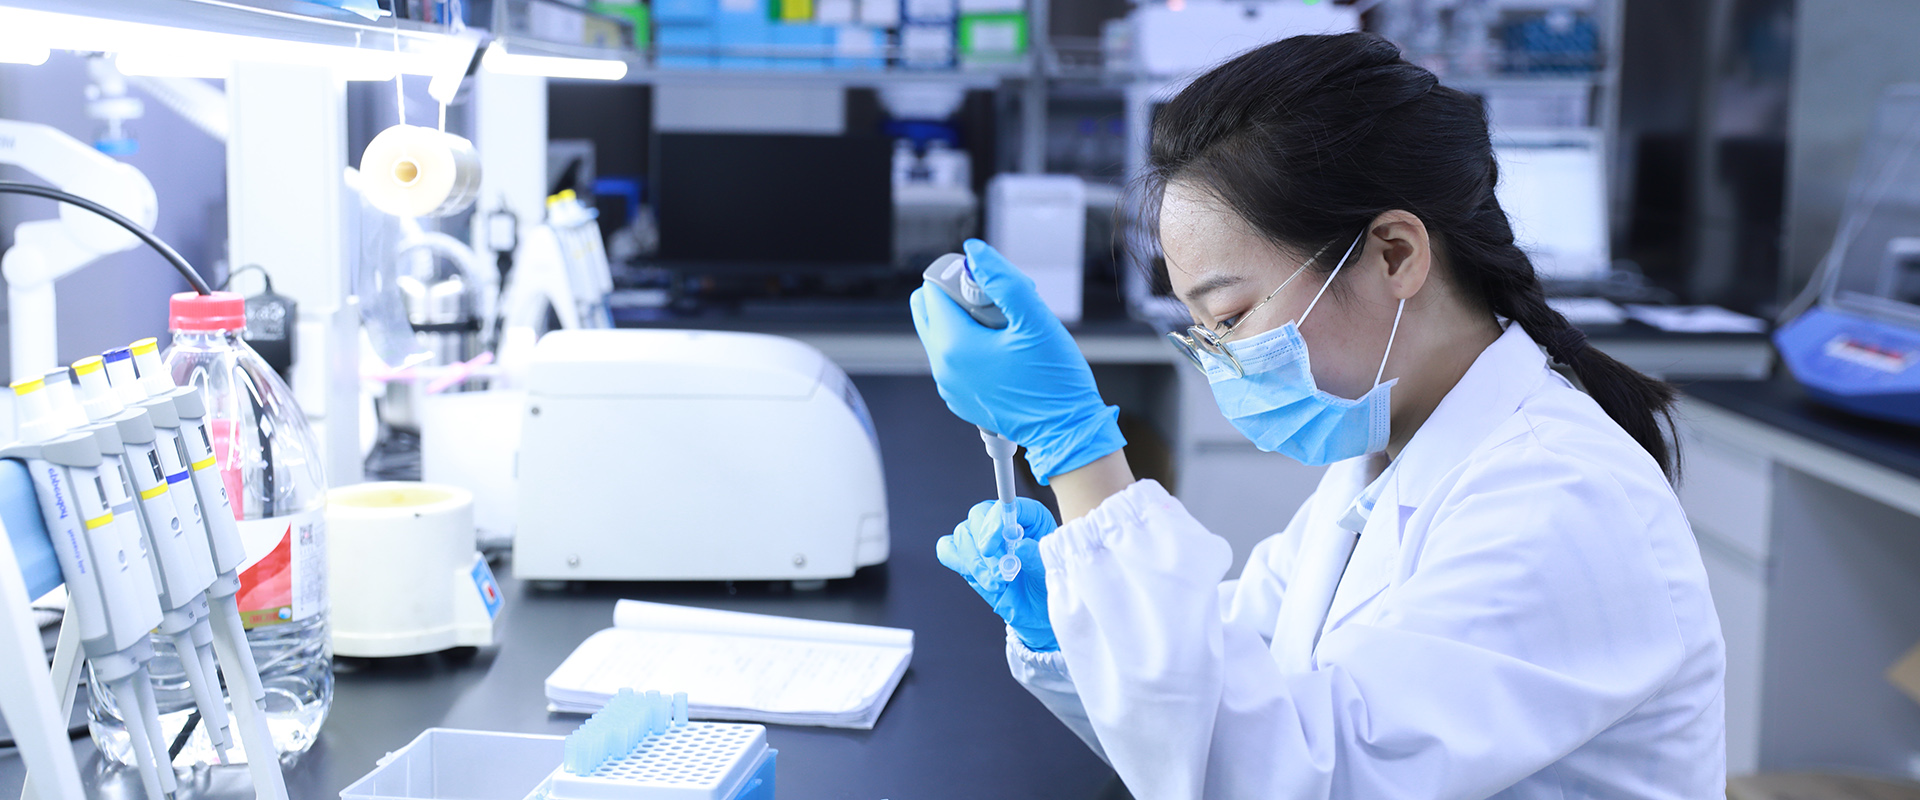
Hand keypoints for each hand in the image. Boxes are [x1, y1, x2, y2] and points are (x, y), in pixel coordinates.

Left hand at [909, 239, 1125, 483]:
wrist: (1066, 429)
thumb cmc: (1055, 380)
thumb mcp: (1035, 319)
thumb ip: (1002, 280)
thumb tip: (974, 252)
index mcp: (954, 345)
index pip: (935, 288)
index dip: (963, 276)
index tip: (993, 287)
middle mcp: (943, 367)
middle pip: (929, 309)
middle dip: (958, 297)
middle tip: (998, 306)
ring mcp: (949, 386)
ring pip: (942, 334)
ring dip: (967, 322)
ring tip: (1008, 331)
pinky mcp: (960, 398)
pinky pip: (954, 359)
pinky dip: (971, 347)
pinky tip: (1005, 353)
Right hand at [936, 497, 1059, 651]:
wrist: (1036, 609)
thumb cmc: (1045, 584)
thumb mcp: (1047, 571)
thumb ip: (1035, 556)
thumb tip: (1019, 545)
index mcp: (1028, 515)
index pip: (1006, 505)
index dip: (995, 522)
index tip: (991, 547)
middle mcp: (1001, 520)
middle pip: (978, 515)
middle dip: (984, 548)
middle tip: (999, 573)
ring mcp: (980, 536)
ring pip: (963, 535)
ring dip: (976, 564)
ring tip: (997, 584)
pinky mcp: (965, 554)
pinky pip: (947, 549)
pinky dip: (958, 563)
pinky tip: (980, 579)